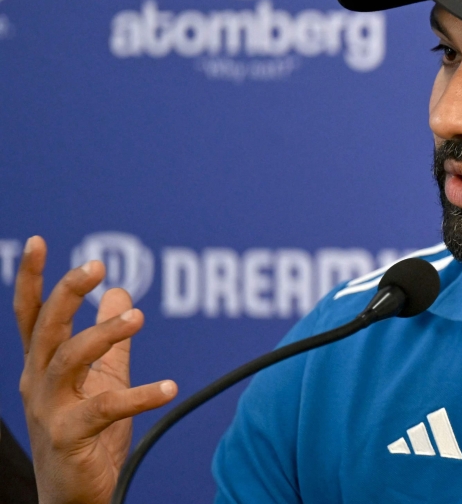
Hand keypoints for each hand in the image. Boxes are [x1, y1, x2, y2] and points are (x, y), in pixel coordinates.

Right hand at [14, 236, 177, 503]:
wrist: (73, 495)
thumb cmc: (85, 433)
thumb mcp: (100, 377)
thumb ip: (112, 338)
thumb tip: (121, 291)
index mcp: (42, 365)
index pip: (32, 315)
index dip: (33, 279)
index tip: (42, 241)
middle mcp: (37, 382)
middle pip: (46, 328)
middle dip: (67, 293)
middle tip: (96, 264)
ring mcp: (49, 410)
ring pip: (69, 359)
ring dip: (103, 333)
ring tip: (138, 317)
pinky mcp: (69, 436)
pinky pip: (106, 408)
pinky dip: (140, 396)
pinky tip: (170, 387)